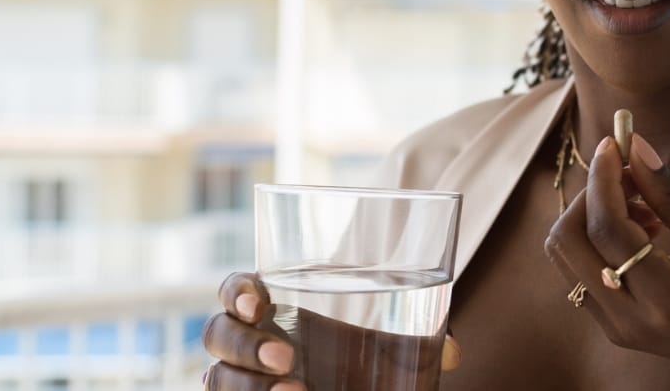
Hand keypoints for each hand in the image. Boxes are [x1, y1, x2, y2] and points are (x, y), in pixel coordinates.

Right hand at [201, 272, 462, 389]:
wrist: (363, 384)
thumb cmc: (369, 354)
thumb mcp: (395, 341)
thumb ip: (422, 336)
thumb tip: (453, 353)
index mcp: (277, 306)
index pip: (236, 288)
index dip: (237, 291)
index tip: (258, 303)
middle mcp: (251, 339)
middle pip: (218, 333)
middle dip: (245, 346)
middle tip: (288, 359)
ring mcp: (243, 377)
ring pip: (215, 376)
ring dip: (244, 384)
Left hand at [544, 135, 669, 389]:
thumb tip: (635, 146)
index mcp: (666, 299)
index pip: (606, 230)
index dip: (604, 179)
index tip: (616, 143)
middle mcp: (629, 320)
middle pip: (568, 242)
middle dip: (589, 195)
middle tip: (627, 171)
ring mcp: (616, 328)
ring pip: (566, 255)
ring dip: (591, 216)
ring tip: (643, 205)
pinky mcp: (613, 327)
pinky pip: (580, 271)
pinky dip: (597, 239)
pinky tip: (640, 229)